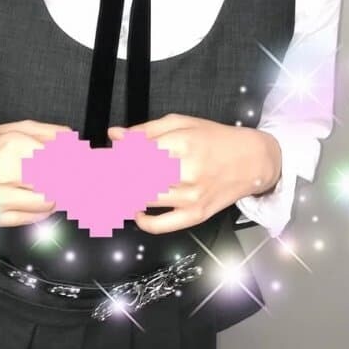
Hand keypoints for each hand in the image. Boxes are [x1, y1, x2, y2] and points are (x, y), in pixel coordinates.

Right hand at [0, 121, 72, 227]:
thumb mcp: (17, 127)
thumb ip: (52, 135)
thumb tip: (80, 146)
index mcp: (11, 146)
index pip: (62, 161)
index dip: (82, 165)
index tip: (92, 166)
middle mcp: (3, 174)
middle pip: (58, 185)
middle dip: (74, 183)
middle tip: (82, 179)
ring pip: (48, 205)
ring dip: (59, 197)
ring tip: (55, 186)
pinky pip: (32, 219)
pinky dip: (43, 210)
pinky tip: (39, 197)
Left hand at [107, 113, 281, 234]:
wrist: (252, 161)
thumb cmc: (216, 139)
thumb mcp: (182, 123)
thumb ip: (146, 130)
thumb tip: (115, 135)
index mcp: (180, 144)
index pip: (132, 154)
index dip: (109, 159)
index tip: (96, 160)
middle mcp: (185, 171)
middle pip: (133, 179)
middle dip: (110, 179)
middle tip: (97, 177)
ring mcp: (190, 197)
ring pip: (142, 200)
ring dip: (122, 196)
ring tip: (113, 191)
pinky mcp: (196, 215)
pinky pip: (161, 225)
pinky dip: (142, 221)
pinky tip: (137, 210)